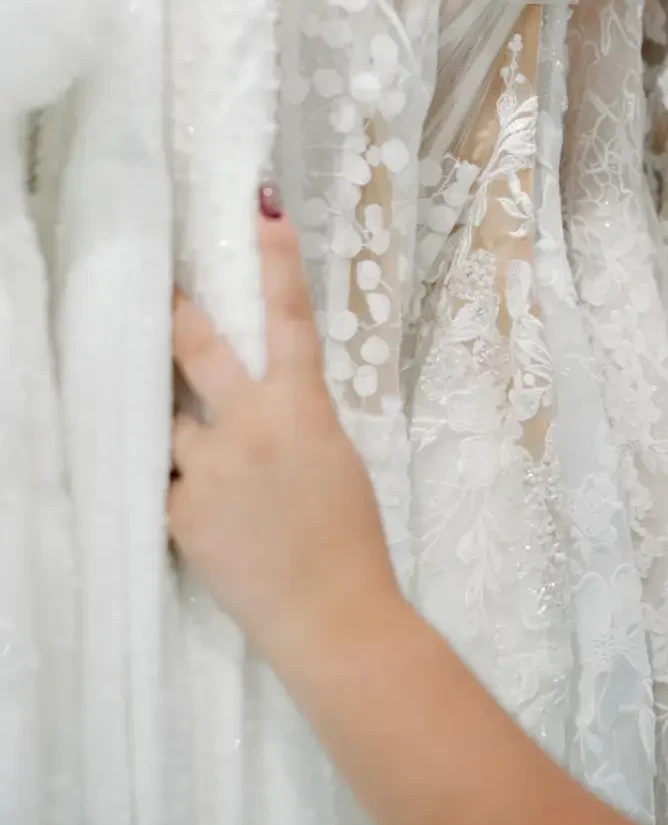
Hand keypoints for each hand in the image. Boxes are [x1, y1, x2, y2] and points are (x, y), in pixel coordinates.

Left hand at [169, 189, 400, 664]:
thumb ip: (294, 418)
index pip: (288, 316)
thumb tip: (260, 400)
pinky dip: (185, 489)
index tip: (262, 206)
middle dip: (175, 313)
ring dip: (184, 431)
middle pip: (197, 347)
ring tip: (211, 462)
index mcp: (303, 408)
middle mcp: (250, 426)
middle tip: (158, 287)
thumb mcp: (335, 459)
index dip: (276, 258)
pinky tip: (218, 523)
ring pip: (172, 424)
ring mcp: (207, 468)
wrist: (332, 618)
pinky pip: (169, 481)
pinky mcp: (179, 511)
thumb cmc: (351, 538)